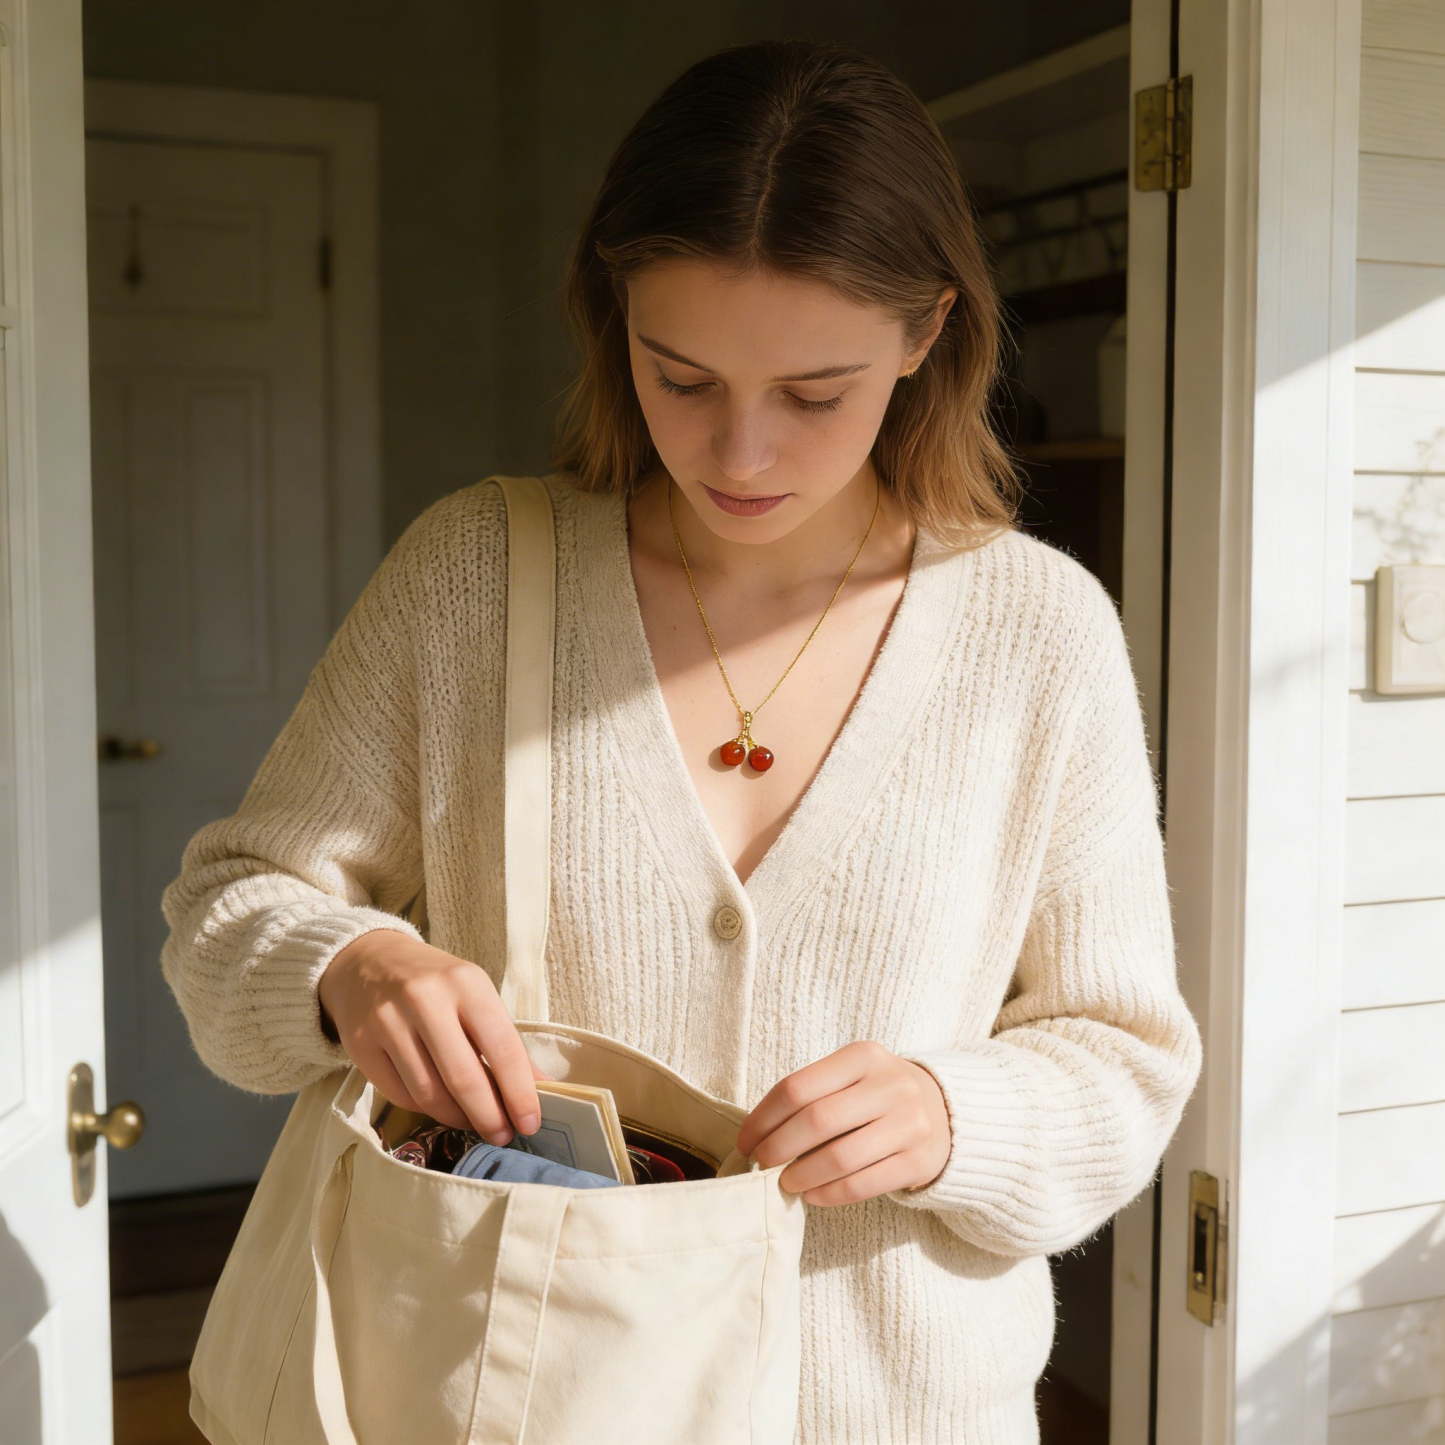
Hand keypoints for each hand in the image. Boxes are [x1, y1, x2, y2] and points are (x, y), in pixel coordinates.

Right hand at [318, 929, 548, 1143]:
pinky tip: (440, 1107)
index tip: (530, 1124)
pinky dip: (425, 1109)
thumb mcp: (476, 995)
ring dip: (457, 1118)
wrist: (368, 960)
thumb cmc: (435, 982)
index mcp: (466, 983)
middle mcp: (425, 999)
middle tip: (502, 1136)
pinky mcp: (360, 1045)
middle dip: (488, 1116)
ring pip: (429, 1093)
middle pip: (463, 1078)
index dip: (520, 1093)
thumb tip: (540, 1087)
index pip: (502, 1047)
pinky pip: (400, 1095)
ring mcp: (388, 1022)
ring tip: (474, 1123)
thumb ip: (505, 1041)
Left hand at [734, 1041, 950, 1205]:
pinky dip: (829, 1194)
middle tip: (761, 1164)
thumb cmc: (879, 1095)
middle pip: (816, 1120)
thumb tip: (760, 1136)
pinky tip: (813, 1195)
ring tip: (785, 1182)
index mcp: (863, 1056)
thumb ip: (814, 1095)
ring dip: (802, 1175)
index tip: (745, 1141)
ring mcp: (909, 1124)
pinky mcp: (918, 1161)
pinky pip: (862, 1184)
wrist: (947, 1112)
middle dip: (778, 1147)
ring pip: (839, 1157)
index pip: (798, 1087)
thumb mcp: (853, 1076)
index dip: (763, 1118)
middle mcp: (890, 1085)